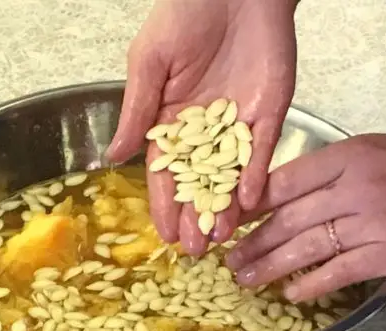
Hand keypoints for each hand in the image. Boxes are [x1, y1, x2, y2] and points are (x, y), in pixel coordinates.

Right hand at [107, 0, 297, 254]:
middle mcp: (206, 130)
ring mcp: (240, 123)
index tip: (165, 236)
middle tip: (196, 251)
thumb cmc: (184, 13)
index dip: (165, 206)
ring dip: (227, 207)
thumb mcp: (148, 63)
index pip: (167, 174)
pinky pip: (264, 150)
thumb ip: (137, 112)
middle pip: (201, 184)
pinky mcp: (270, 111)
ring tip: (222, 237)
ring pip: (233, 176)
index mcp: (172, 121)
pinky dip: (257, 175)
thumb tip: (114, 157)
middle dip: (197, 217)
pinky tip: (250, 201)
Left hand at [226, 134, 385, 301]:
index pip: (285, 180)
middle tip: (226, 259)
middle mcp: (357, 184)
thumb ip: (338, 172)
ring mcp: (373, 220)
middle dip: (251, 242)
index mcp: (352, 153)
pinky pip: (337, 272)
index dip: (250, 204)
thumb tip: (289, 198)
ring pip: (305, 246)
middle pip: (287, 216)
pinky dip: (309, 284)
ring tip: (245, 280)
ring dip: (269, 266)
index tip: (227, 221)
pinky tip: (289, 294)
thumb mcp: (383, 153)